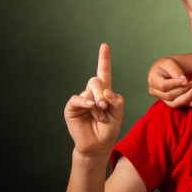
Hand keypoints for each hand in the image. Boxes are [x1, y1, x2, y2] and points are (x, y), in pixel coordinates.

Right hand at [64, 43, 124, 157]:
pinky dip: (85, 102)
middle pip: (96, 81)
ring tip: (100, 116)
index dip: (104, 59)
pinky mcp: (72, 108)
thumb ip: (116, 100)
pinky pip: (77, 99)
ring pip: (89, 91)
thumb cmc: (109, 129)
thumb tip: (105, 92)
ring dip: (97, 104)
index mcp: (104, 92)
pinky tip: (91, 107)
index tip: (104, 45)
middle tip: (105, 106)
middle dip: (102, 93)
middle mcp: (92, 93)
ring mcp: (81, 100)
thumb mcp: (118, 113)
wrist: (98, 145)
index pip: (104, 72)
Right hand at [148, 56, 191, 107]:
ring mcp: (161, 98)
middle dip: (183, 90)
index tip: (186, 81)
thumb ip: (175, 71)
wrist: (167, 70)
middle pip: (169, 96)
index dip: (175, 84)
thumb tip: (184, 80)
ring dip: (186, 98)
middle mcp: (154, 91)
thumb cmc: (166, 65)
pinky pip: (178, 105)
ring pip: (173, 103)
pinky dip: (187, 104)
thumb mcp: (169, 63)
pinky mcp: (168, 102)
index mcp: (152, 80)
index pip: (163, 86)